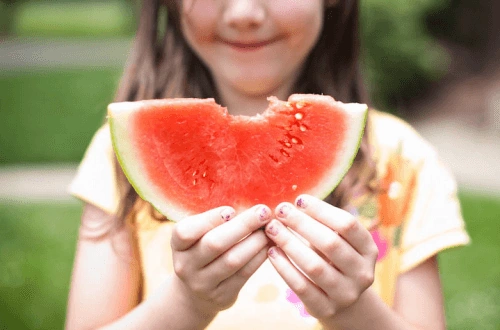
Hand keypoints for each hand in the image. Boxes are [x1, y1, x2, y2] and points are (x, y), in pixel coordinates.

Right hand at [170, 205, 271, 314]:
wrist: (194, 294)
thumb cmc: (200, 252)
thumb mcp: (196, 237)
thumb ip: (212, 221)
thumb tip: (247, 202)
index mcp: (177, 245)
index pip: (186, 231)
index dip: (209, 219)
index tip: (231, 209)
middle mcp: (186, 265)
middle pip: (215, 244)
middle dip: (243, 225)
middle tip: (263, 211)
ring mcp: (202, 284)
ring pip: (233, 260)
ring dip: (255, 242)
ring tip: (270, 228)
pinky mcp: (222, 296)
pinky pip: (244, 274)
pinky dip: (259, 257)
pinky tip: (268, 245)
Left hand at [264, 195, 377, 322]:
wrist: (341, 298)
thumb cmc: (333, 258)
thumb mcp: (337, 240)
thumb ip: (323, 223)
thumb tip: (293, 202)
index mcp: (368, 249)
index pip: (347, 224)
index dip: (321, 210)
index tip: (298, 199)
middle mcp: (362, 272)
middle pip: (330, 243)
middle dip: (302, 224)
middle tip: (281, 211)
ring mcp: (346, 293)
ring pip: (314, 266)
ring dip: (289, 244)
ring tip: (272, 229)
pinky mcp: (326, 309)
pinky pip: (301, 286)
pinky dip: (284, 267)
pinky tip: (272, 252)